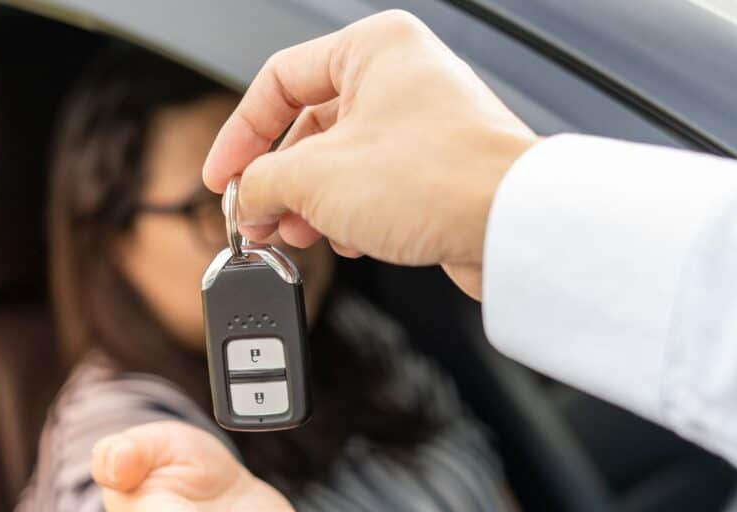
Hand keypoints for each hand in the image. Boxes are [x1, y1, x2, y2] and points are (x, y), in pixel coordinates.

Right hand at [203, 10, 538, 298]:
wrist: (512, 228)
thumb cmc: (437, 178)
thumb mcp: (315, 178)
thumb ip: (261, 182)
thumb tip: (243, 198)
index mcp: (373, 48)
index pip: (278, 82)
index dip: (239, 135)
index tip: (223, 177)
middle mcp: (401, 76)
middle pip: (309, 126)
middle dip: (278, 181)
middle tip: (256, 217)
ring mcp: (422, 123)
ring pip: (340, 160)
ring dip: (309, 204)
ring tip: (295, 234)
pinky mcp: (437, 168)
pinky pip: (373, 184)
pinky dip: (349, 213)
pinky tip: (347, 239)